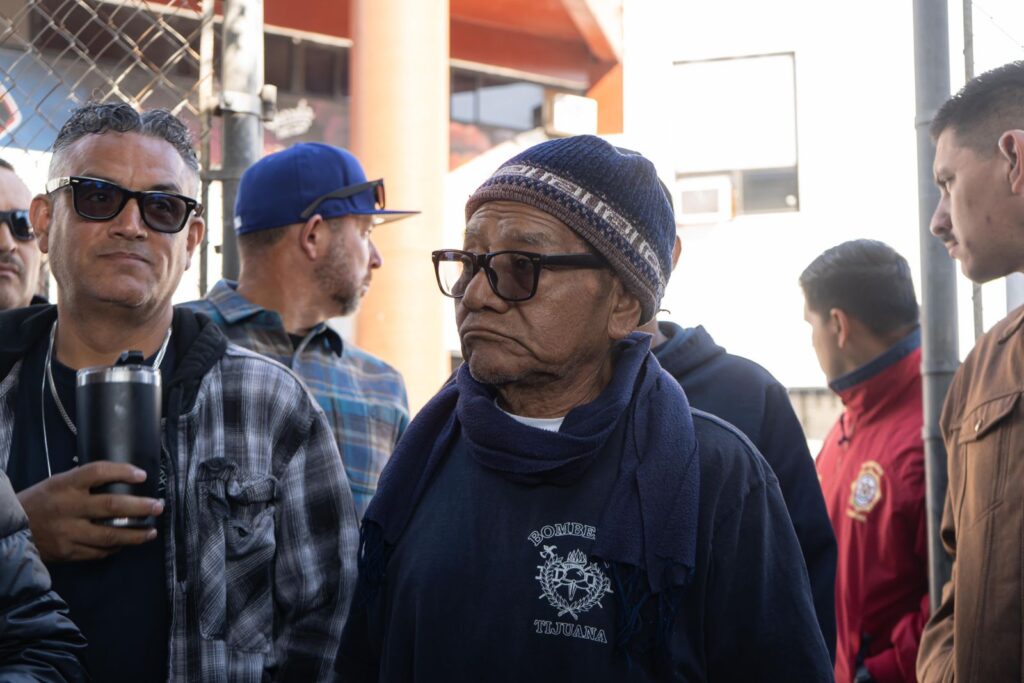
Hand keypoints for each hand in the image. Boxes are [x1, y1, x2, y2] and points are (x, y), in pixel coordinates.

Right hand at [17, 461, 164, 562]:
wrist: (9, 529)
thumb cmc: (39, 502)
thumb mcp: (57, 483)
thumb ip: (84, 483)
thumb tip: (122, 481)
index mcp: (64, 485)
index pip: (98, 472)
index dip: (122, 472)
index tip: (142, 476)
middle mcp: (67, 507)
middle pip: (112, 505)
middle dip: (140, 507)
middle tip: (158, 507)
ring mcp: (67, 532)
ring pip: (109, 535)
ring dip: (135, 534)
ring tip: (151, 532)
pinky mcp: (66, 552)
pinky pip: (98, 552)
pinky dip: (114, 548)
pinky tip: (124, 544)